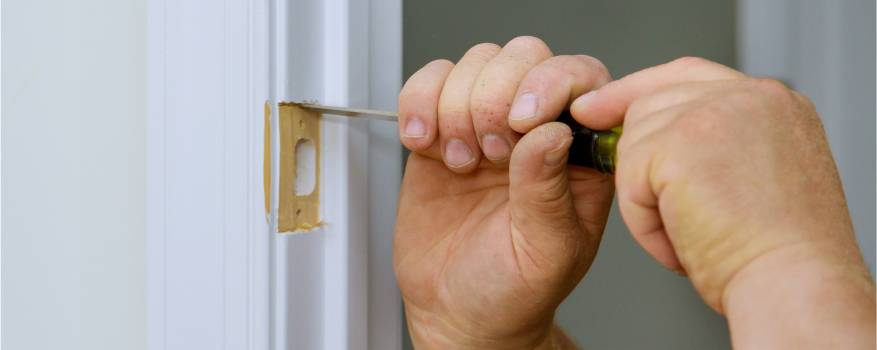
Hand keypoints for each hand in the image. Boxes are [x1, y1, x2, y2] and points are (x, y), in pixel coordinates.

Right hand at [394, 37, 611, 348]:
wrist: (458, 314)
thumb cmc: (515, 291)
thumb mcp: (547, 252)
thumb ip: (549, 193)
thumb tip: (552, 132)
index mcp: (581, 153)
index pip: (581, 79)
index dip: (550, 84)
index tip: (521, 123)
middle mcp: (536, 131)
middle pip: (524, 57)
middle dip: (496, 96)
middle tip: (487, 154)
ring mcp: (486, 126)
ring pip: (475, 63)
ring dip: (457, 106)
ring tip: (459, 161)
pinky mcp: (441, 132)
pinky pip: (428, 83)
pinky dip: (418, 102)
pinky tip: (424, 142)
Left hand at [573, 57, 874, 347]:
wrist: (793, 285)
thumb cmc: (780, 255)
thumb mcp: (760, 177)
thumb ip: (722, 143)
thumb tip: (658, 138)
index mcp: (774, 102)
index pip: (687, 75)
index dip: (637, 91)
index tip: (598, 109)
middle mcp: (749, 96)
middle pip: (651, 103)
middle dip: (636, 155)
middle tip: (666, 212)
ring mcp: (714, 113)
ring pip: (634, 142)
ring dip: (646, 198)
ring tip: (692, 233)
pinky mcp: (679, 142)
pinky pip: (628, 176)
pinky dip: (642, 220)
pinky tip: (680, 241)